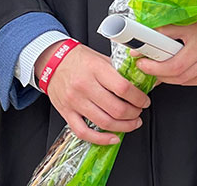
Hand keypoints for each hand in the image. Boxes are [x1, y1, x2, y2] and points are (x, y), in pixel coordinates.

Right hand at [36, 43, 150, 145]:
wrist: (52, 61)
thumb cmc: (77, 58)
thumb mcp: (99, 57)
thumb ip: (116, 70)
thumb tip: (137, 81)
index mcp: (95, 69)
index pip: (122, 88)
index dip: (138, 98)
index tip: (144, 100)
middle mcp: (84, 86)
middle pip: (116, 108)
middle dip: (134, 114)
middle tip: (139, 111)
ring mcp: (75, 101)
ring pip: (104, 122)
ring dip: (123, 127)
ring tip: (132, 123)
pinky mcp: (67, 113)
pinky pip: (84, 132)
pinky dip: (101, 139)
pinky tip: (113, 138)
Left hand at [131, 15, 196, 86]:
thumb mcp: (186, 22)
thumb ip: (166, 30)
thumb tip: (144, 39)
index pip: (172, 57)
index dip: (154, 62)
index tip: (140, 58)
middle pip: (176, 71)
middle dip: (156, 71)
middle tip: (144, 65)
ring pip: (182, 79)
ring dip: (165, 77)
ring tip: (155, 69)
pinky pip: (191, 82)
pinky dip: (179, 79)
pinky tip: (172, 73)